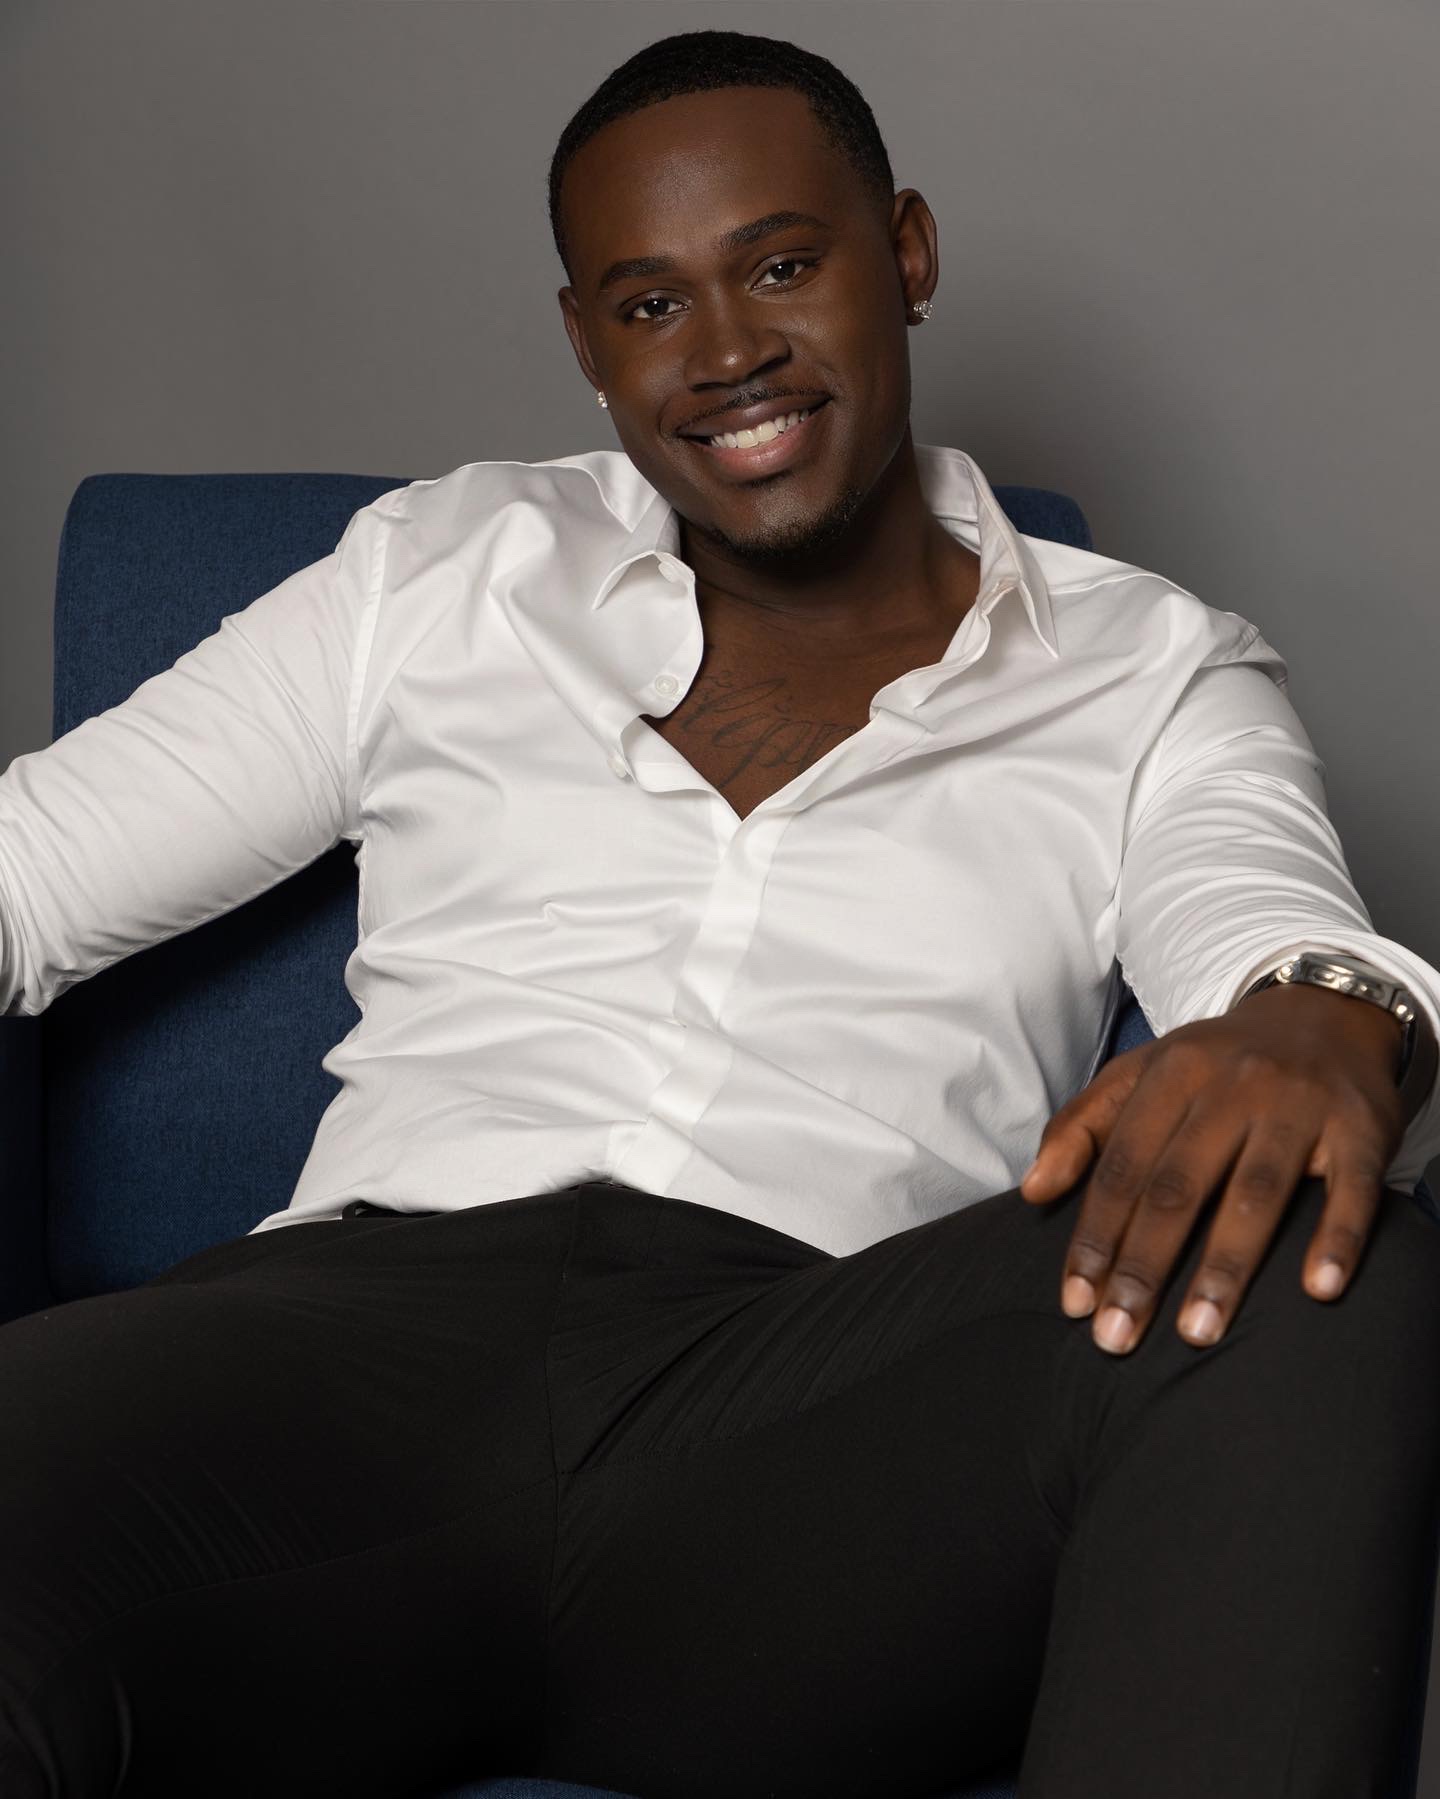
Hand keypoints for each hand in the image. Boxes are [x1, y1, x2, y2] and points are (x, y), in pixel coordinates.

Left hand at [1019, 983, 1410, 1353]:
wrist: (1322, 1016)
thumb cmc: (1216, 1065)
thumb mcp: (1140, 1074)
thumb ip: (1081, 1127)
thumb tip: (1031, 1191)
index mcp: (1172, 1073)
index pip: (1122, 1166)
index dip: (1096, 1236)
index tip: (1076, 1302)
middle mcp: (1233, 1086)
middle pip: (1179, 1186)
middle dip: (1144, 1265)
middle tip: (1118, 1337)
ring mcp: (1299, 1105)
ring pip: (1257, 1193)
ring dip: (1225, 1268)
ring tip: (1197, 1333)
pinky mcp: (1361, 1128)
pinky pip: (1352, 1190)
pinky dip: (1337, 1239)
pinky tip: (1317, 1290)